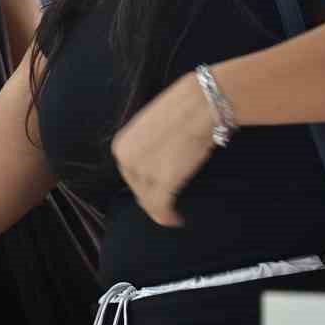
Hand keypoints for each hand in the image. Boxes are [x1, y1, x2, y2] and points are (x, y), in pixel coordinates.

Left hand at [111, 73, 218, 227]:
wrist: (202, 104)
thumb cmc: (183, 108)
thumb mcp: (152, 126)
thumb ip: (147, 145)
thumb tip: (156, 158)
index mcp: (121, 145)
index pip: (129, 174)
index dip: (144, 185)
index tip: (158, 190)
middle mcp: (126, 160)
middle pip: (138, 189)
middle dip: (152, 198)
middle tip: (168, 203)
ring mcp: (143, 171)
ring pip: (148, 202)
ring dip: (161, 209)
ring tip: (173, 213)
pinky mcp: (163, 182)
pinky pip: (161, 209)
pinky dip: (168, 218)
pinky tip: (177, 220)